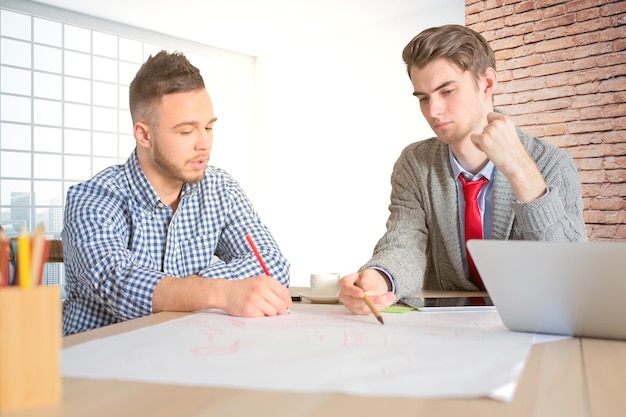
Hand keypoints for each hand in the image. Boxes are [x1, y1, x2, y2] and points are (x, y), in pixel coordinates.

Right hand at [153, 274, 291, 315]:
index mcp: (265, 280)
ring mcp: (255, 300)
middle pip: (282, 304)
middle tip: (274, 308)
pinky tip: (254, 309)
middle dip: (280, 309)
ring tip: (261, 307)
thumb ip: (273, 290)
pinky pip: (264, 317)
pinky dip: (261, 315)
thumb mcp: (259, 282)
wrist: (225, 292)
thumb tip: (288, 303)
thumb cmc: (243, 288)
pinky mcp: (250, 310)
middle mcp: (261, 289)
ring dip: (270, 312)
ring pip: (274, 312)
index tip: (285, 304)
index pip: (285, 293)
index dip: (287, 301)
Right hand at [339, 269, 395, 314]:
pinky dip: (380, 307)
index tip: (362, 293)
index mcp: (345, 283)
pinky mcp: (359, 311)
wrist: (372, 285)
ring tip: (389, 297)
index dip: (353, 292)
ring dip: (378, 304)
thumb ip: (367, 279)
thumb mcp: (368, 274)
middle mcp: (346, 295)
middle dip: (368, 301)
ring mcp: (351, 305)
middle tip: (379, 299)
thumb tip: (365, 286)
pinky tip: (387, 300)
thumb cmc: (367, 278)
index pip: (346, 288)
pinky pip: (369, 312)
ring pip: (363, 309)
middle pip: (353, 302)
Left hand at [470, 112, 546, 201]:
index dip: (490, 125)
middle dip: (488, 136)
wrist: (516, 163)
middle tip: (497, 145)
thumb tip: (487, 125)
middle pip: (484, 127)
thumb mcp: (509, 132)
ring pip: (479, 133)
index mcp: (505, 119)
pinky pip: (473, 138)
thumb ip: (500, 127)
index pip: (490, 115)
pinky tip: (486, 150)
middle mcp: (497, 123)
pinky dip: (477, 145)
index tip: (497, 135)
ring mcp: (490, 130)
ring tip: (494, 149)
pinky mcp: (483, 139)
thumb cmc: (512, 151)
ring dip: (483, 141)